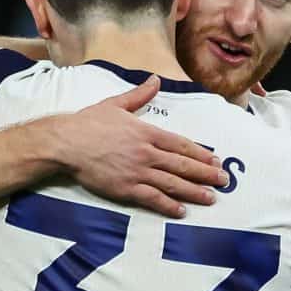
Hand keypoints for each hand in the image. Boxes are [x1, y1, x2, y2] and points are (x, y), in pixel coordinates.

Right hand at [59, 76, 226, 216]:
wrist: (66, 143)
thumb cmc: (88, 123)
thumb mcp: (116, 104)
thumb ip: (139, 95)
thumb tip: (154, 80)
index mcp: (147, 132)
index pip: (181, 144)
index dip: (200, 154)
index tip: (215, 160)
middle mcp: (147, 152)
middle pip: (183, 165)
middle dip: (206, 174)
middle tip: (223, 181)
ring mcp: (137, 172)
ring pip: (172, 183)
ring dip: (194, 191)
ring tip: (211, 198)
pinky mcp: (125, 188)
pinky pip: (152, 198)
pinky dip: (168, 205)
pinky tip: (181, 210)